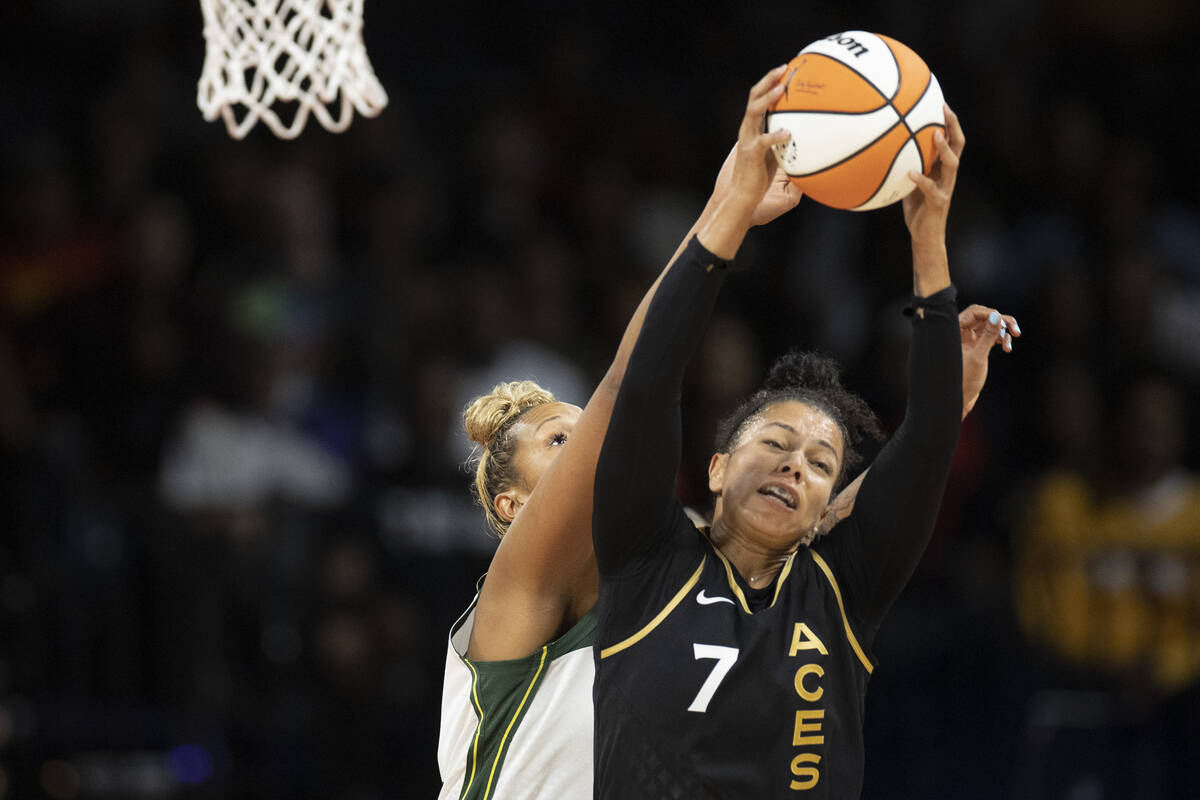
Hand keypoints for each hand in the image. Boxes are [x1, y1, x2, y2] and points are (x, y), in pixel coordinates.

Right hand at [696, 64, 793, 257]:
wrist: (740, 198)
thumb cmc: (757, 181)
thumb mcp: (774, 157)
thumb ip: (784, 144)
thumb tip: (806, 138)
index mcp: (752, 129)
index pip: (758, 100)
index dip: (769, 83)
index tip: (785, 71)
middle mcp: (747, 130)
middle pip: (754, 97)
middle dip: (768, 80)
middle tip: (784, 68)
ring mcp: (747, 141)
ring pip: (754, 112)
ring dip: (767, 98)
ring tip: (781, 88)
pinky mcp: (751, 154)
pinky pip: (763, 141)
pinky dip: (775, 135)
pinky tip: (788, 133)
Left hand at [902, 104, 964, 247]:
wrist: (925, 236)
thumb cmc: (917, 209)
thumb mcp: (910, 183)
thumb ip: (907, 167)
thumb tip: (886, 150)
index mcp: (943, 168)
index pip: (952, 140)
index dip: (950, 122)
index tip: (940, 103)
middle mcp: (948, 175)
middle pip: (958, 145)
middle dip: (953, 126)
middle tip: (944, 109)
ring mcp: (946, 188)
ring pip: (952, 164)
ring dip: (944, 149)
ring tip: (935, 135)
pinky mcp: (938, 202)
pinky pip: (931, 188)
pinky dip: (921, 180)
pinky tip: (911, 172)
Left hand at [960, 304, 1019, 417]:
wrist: (961, 398)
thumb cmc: (964, 380)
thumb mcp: (979, 356)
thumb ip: (988, 335)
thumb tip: (996, 316)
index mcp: (956, 332)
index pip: (974, 312)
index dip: (991, 314)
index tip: (1004, 324)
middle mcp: (961, 333)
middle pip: (984, 316)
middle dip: (1001, 321)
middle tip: (1015, 329)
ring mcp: (969, 339)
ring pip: (990, 326)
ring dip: (1003, 331)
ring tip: (1013, 340)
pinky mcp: (976, 346)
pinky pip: (991, 336)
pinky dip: (1001, 339)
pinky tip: (1007, 348)